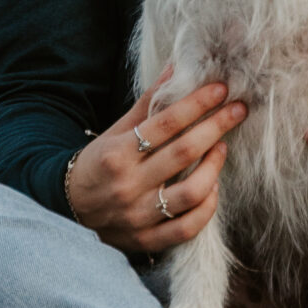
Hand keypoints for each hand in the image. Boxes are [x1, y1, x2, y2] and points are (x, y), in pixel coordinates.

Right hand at [65, 71, 246, 257]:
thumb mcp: (115, 131)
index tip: (221, 89)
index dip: (196, 104)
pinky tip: (213, 187)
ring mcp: (138, 216)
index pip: (165, 124)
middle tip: (239, 110)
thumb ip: (147, 103)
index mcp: (117, 153)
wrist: (68, 210)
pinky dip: (206, 207)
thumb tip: (176, 67)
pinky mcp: (146, 240)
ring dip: (214, 167)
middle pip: (182, 154)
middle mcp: (128, 185)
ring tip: (222, 148)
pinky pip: (187, 228)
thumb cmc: (98, 163)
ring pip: (190, 193)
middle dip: (216, 127)